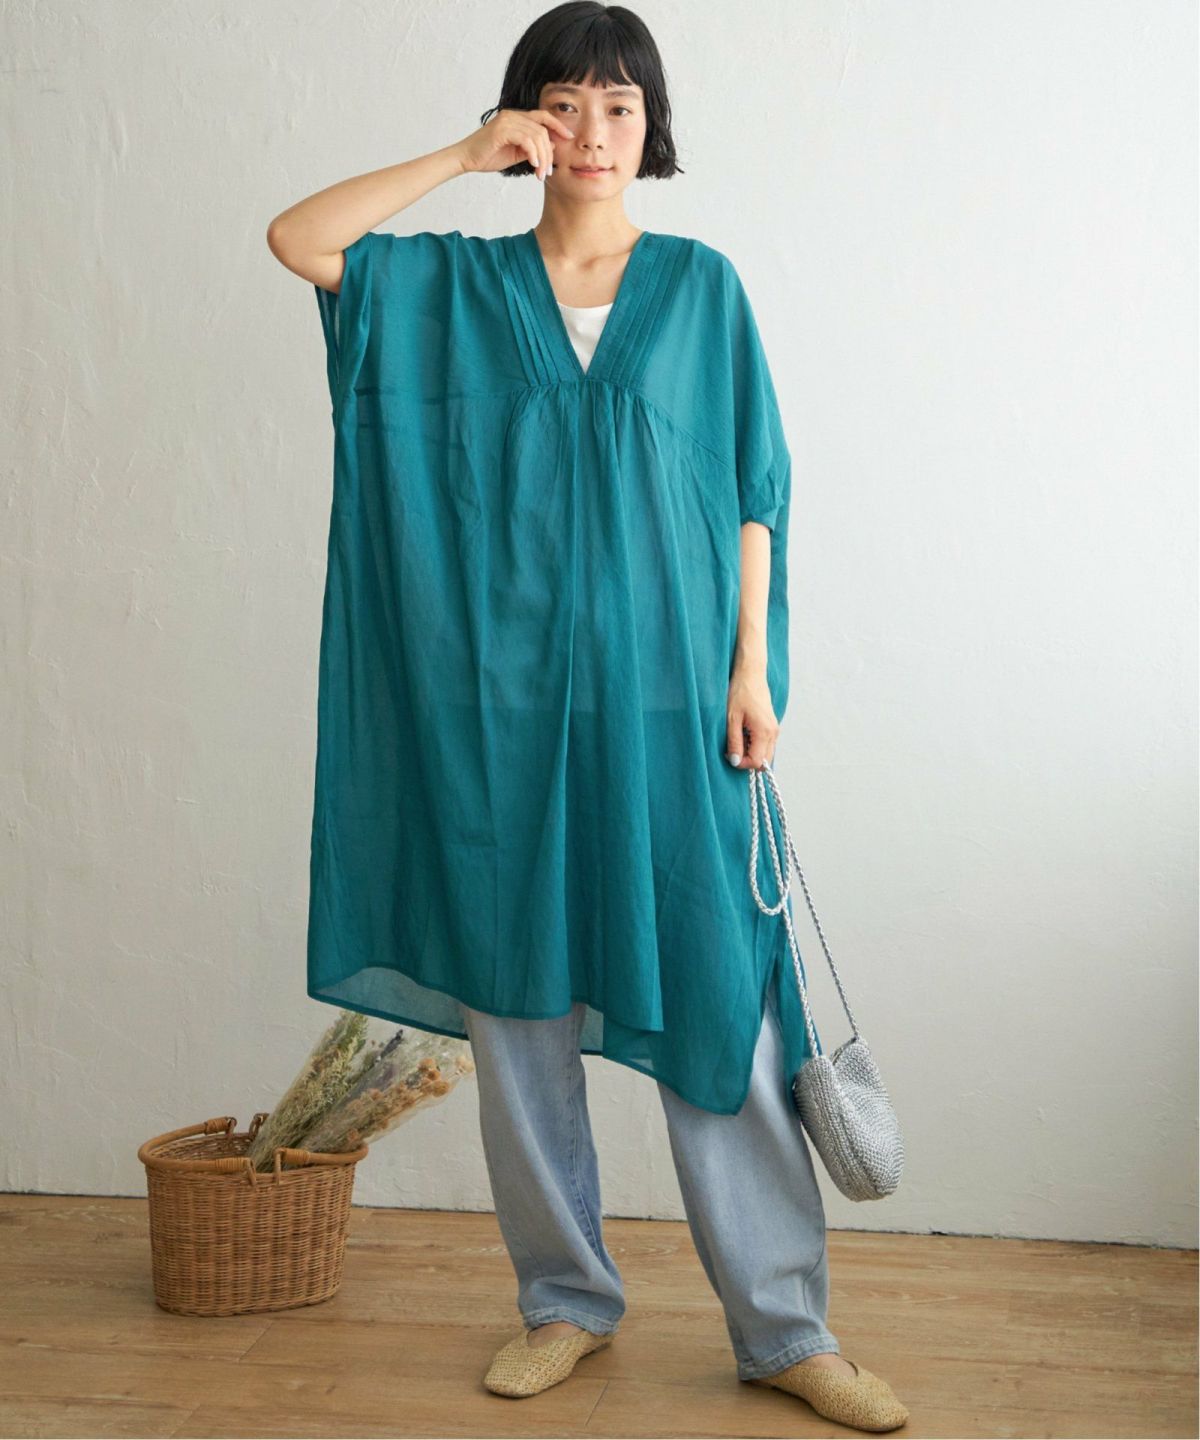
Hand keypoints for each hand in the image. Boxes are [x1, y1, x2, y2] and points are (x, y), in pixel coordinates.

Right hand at [453, 109, 574, 180]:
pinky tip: (533, 166)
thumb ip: (532, 148)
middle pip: (542, 129)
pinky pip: (525, 139)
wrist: (466, 158)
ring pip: (536, 136)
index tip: (569, 138)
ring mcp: (507, 120)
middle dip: (549, 153)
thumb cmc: (489, 156)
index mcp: (516, 118)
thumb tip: (553, 145)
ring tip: (540, 174)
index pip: (543, 117)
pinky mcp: (501, 130)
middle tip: (548, 172)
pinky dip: (533, 153)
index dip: (558, 125)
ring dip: (542, 157)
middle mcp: (512, 115)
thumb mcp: (516, 153)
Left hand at [725, 667, 778, 770]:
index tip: (729, 755)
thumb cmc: (740, 693)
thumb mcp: (732, 719)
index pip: (756, 762)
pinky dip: (754, 745)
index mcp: (764, 732)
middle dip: (747, 760)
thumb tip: (735, 761)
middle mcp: (773, 733)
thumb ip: (734, 742)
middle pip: (763, 761)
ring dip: (750, 753)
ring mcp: (774, 730)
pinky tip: (744, 734)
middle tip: (732, 749)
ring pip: (765, 754)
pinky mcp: (772, 726)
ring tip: (737, 738)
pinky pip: (766, 745)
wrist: (751, 675)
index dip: (741, 763)